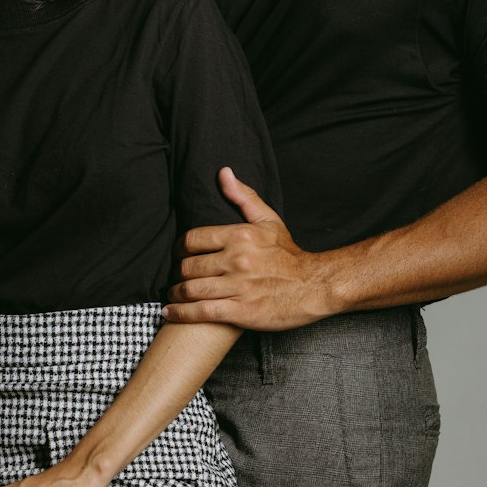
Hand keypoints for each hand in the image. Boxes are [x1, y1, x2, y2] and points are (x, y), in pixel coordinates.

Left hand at [162, 167, 340, 329]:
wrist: (315, 286)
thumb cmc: (289, 255)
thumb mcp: (269, 221)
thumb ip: (244, 197)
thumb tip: (223, 172)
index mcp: (240, 235)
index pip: (192, 239)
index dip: (179, 248)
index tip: (179, 255)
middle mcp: (237, 260)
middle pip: (188, 266)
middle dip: (176, 274)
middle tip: (176, 278)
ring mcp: (238, 287)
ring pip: (191, 289)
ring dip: (175, 294)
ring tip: (172, 296)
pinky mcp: (241, 311)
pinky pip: (201, 312)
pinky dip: (180, 313)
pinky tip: (170, 312)